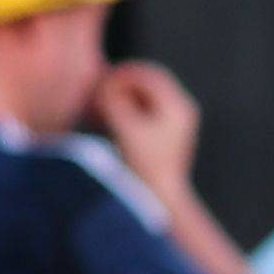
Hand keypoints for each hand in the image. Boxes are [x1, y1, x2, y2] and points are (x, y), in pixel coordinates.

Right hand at [85, 60, 201, 207]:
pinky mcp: (163, 133)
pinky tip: (99, 117)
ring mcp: (173, 121)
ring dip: (116, 97)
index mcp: (178, 106)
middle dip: (117, 84)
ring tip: (92, 106)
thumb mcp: (125, 129)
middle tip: (92, 90)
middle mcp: (180, 110)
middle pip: (145, 83)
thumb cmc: (143, 166)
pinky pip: (140, 111)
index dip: (121, 74)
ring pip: (141, 96)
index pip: (148, 75)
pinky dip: (120, 110)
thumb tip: (102, 81)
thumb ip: (113, 100)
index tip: (97, 81)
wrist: (160, 199)